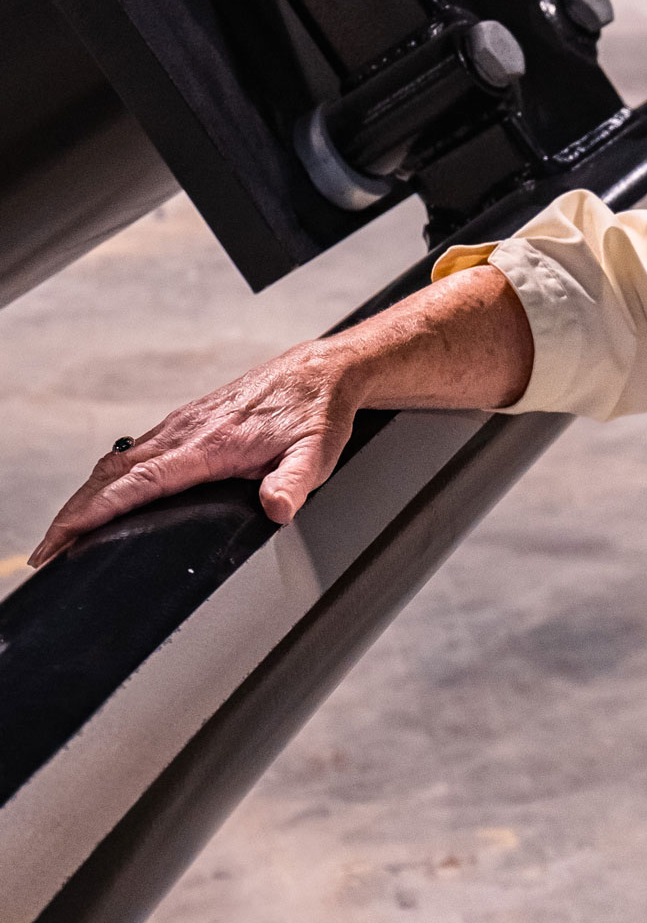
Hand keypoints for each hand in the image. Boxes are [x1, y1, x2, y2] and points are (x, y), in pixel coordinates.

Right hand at [27, 263, 535, 567]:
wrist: (322, 372)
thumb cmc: (318, 412)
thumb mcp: (316, 452)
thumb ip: (295, 483)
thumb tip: (278, 508)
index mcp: (209, 444)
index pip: (137, 484)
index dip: (94, 512)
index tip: (63, 538)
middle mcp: (186, 432)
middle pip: (112, 477)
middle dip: (73, 514)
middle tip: (48, 551)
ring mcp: (183, 426)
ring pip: (118, 464)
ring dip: (85, 498)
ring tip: (62, 535)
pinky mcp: (187, 424)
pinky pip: (135, 454)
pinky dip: (108, 480)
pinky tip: (101, 498)